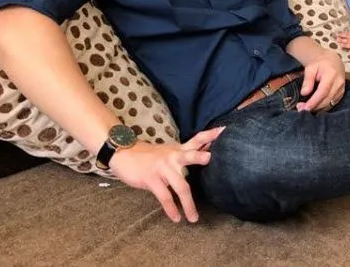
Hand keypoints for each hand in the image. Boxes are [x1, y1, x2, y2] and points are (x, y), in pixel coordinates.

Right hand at [109, 126, 224, 222]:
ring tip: (194, 218)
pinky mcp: (152, 179)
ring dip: (188, 203)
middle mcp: (173, 157)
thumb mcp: (170, 151)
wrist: (124, 154)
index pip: (198, 139)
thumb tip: (206, 153)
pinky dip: (171, 208)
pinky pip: (164, 196)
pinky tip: (176, 218)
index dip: (211, 135)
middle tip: (210, 159)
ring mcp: (162, 168)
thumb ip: (186, 153)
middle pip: (190, 155)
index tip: (225, 130)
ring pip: (180, 185)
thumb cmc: (150, 155)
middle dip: (200, 157)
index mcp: (179, 150)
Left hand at [297, 50, 345, 111]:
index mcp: (331, 74)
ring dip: (318, 109)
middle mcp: (339, 83)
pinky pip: (332, 103)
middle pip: (327, 99)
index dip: (314, 101)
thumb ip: (308, 80)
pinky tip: (314, 107)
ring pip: (330, 103)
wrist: (332, 61)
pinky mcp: (341, 93)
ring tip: (305, 109)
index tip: (305, 108)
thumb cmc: (319, 64)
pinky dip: (323, 107)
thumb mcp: (310, 68)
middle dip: (314, 107)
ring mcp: (341, 89)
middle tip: (301, 109)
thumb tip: (304, 93)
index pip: (323, 91)